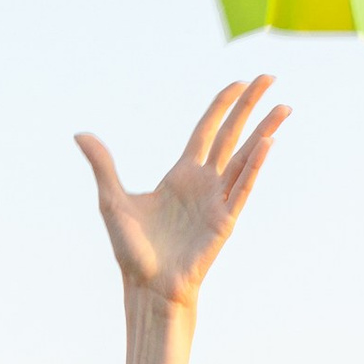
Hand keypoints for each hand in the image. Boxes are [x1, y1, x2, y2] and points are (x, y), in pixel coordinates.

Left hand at [75, 78, 287, 309]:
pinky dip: (255, 165)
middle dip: (250, 106)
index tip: (238, 83)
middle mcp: (204, 182)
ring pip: (245, 157)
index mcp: (181, 174)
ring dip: (264, 131)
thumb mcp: (112, 200)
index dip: (222, 105)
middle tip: (269, 78)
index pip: (207, 130)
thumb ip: (103, 165)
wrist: (147, 286)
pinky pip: (243, 187)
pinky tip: (267, 142)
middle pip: (232, 134)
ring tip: (283, 108)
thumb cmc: (132, 249)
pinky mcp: (225, 220)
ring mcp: (218, 199)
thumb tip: (80, 135)